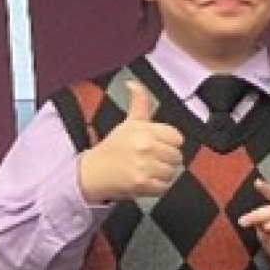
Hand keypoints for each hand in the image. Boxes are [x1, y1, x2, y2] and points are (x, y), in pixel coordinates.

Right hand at [77, 80, 184, 202]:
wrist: (92, 172)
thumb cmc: (114, 147)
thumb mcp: (129, 122)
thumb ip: (139, 102)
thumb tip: (133, 82)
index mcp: (143, 130)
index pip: (177, 137)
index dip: (168, 142)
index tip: (156, 145)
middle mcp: (145, 146)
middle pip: (177, 156)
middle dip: (166, 159)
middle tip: (150, 159)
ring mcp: (144, 166)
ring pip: (173, 172)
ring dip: (162, 174)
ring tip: (147, 170)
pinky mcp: (142, 184)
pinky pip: (165, 187)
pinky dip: (157, 186)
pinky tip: (145, 180)